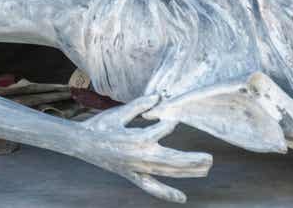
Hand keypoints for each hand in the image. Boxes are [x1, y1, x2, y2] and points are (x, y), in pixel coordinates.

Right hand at [81, 94, 210, 201]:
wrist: (81, 144)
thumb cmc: (100, 125)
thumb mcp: (119, 112)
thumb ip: (140, 105)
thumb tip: (158, 95)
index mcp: (137, 139)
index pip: (161, 131)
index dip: (169, 124)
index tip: (175, 120)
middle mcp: (140, 157)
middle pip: (172, 160)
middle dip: (193, 160)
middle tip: (210, 159)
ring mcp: (138, 168)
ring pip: (167, 172)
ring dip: (188, 172)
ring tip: (206, 169)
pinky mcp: (133, 175)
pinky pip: (152, 187)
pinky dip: (167, 193)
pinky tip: (182, 198)